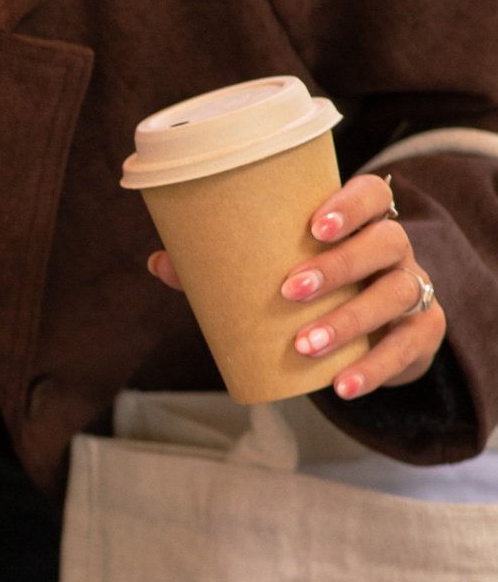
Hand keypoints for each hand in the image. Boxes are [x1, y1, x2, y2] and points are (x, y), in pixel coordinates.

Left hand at [147, 172, 445, 398]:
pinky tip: (342, 386)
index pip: (372, 195)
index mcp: (359, 223)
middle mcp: (395, 249)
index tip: (314, 226)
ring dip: (350, 321)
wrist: (374, 329)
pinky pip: (407, 347)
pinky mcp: (423, 332)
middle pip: (386, 242)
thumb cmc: (316, 285)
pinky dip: (375, 369)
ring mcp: (414, 289)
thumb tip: (158, 262)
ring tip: (303, 345)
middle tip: (289, 291)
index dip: (350, 204)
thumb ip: (223, 265)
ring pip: (397, 294)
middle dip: (340, 265)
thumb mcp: (278, 270)